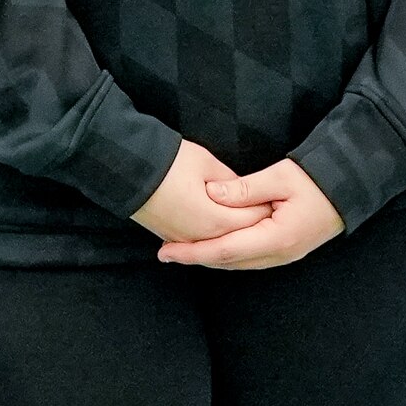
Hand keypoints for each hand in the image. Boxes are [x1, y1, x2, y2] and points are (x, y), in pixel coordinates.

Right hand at [133, 139, 272, 246]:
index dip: (267, 207)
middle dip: (255, 223)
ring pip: (220, 244)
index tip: (279, 198)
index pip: (253, 220)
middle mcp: (202, 237)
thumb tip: (247, 194)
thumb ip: (233, 184)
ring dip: (236, 233)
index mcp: (216, 221)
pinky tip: (226, 229)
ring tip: (252, 218)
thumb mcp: (207, 164)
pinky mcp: (172, 237)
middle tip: (272, 208)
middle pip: (239, 236)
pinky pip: (202, 242)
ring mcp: (185, 240)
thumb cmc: (168, 162)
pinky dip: (217, 237)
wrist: (126, 169)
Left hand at [155, 156, 340, 270]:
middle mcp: (278, 254)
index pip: (225, 250)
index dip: (193, 252)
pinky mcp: (284, 251)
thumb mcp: (280, 176)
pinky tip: (212, 244)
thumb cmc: (317, 179)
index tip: (166, 252)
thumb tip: (212, 194)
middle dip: (195, 258)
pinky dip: (226, 253)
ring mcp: (283, 256)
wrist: (349, 188)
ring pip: (238, 263)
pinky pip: (249, 258)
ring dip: (210, 257)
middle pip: (228, 262)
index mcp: (276, 238)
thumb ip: (245, 189)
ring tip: (182, 249)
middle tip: (165, 251)